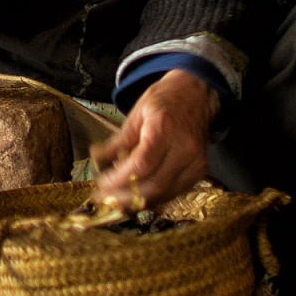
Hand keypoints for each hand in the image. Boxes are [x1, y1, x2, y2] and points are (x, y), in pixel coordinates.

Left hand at [89, 69, 219, 211]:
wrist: (195, 94)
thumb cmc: (164, 101)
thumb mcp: (136, 114)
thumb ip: (118, 141)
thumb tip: (96, 159)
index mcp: (164, 129)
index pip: (141, 165)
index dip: (119, 180)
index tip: (101, 184)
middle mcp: (184, 148)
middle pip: (153, 186)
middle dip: (125, 197)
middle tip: (104, 198)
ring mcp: (195, 162)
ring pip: (163, 194)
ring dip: (137, 201)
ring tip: (116, 200)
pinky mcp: (199, 171)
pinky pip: (173, 192)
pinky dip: (153, 197)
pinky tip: (138, 194)